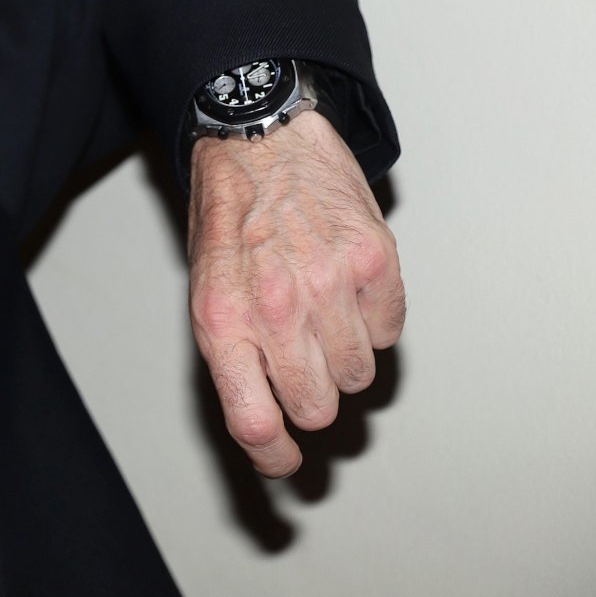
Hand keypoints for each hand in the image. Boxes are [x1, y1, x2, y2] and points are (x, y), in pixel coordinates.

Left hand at [186, 111, 404, 476]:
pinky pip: (389, 331)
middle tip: (304, 365)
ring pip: (359, 376)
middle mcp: (276, 308)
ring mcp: (329, 284)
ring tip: (322, 313)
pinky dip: (373, 320)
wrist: (258, 137)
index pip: (254, 422)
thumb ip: (233, 355)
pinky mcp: (374, 261)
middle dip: (312, 397)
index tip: (285, 459)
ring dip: (345, 358)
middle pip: (316, 408)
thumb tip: (264, 421)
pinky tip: (347, 286)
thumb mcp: (206, 289)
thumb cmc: (228, 216)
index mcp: (223, 320)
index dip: (274, 456)